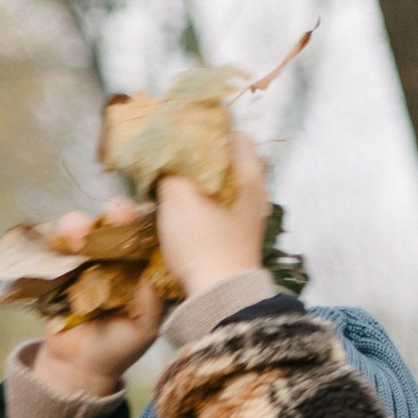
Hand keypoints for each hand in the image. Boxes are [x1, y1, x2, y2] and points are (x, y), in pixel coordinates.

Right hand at [23, 211, 170, 398]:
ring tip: (76, 230)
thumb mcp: (144, 328)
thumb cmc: (117, 348)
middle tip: (115, 213)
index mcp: (142, 268)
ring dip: (81, 225)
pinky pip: (58, 246)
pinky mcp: (60, 267)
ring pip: (86, 230)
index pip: (147, 237)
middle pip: (117, 226)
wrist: (77, 366)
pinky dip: (57, 239)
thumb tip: (153, 270)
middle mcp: (116, 258)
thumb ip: (153, 301)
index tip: (144, 217)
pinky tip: (60, 239)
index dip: (146, 223)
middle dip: (115, 215)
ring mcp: (87, 260)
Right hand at [155, 129, 272, 297]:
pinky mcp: (237, 234)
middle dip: (195, 151)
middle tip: (168, 153)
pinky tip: (182, 206)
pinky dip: (201, 198)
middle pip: (223, 155)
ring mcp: (248, 212)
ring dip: (196, 177)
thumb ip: (170, 164)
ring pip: (219, 180)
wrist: (218, 295)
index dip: (198, 122)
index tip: (173, 125)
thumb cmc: (202, 238)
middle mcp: (255, 186)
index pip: (226, 127)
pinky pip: (218, 203)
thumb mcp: (178, 194)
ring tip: (169, 179)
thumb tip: (162, 148)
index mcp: (248, 168)